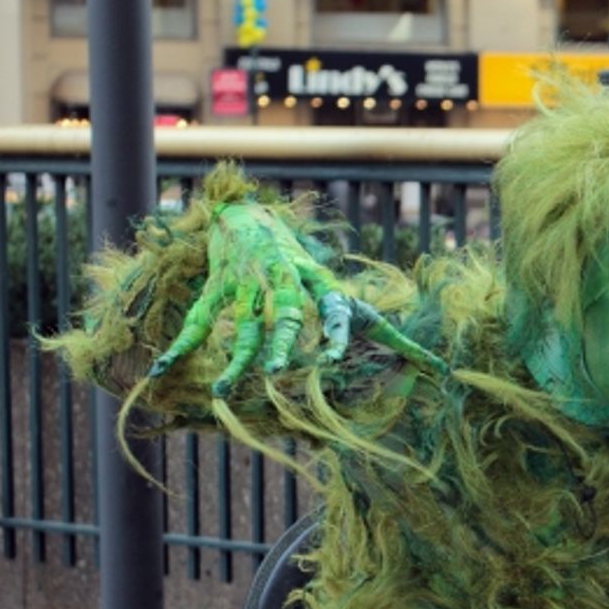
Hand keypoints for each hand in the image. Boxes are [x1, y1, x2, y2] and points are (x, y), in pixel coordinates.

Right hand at [148, 201, 442, 395]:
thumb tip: (441, 371)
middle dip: (280, 342)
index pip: (331, 307)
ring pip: (240, 322)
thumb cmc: (305, 267)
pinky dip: (182, 344)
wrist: (250, 216)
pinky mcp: (216, 284)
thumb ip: (392, 335)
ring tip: (226, 392)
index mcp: (318, 283)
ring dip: (232, 357)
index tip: (335, 358)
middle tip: (275, 373)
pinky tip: (167, 368)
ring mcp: (247, 281)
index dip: (332, 331)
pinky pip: (197, 317)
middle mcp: (284, 280)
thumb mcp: (343, 293)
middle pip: (284, 313)